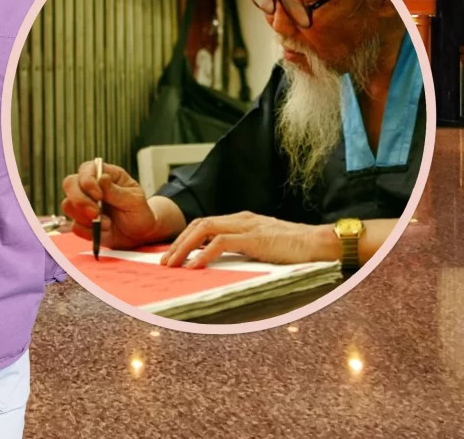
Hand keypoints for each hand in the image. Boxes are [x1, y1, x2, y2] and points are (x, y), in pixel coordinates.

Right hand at [61, 161, 159, 249]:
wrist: (140, 234)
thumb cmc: (139, 212)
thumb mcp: (134, 200)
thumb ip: (117, 191)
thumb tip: (102, 178)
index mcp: (105, 175)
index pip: (86, 169)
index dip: (87, 181)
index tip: (98, 195)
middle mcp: (90, 188)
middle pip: (69, 184)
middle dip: (80, 200)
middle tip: (95, 214)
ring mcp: (83, 205)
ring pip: (68, 205)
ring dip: (86, 218)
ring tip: (107, 223)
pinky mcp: (81, 222)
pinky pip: (74, 226)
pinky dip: (88, 231)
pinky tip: (103, 231)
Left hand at [160, 212, 338, 268]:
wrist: (321, 244)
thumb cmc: (296, 249)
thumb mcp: (263, 247)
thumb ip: (243, 249)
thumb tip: (221, 262)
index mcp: (242, 220)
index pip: (205, 224)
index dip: (185, 238)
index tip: (173, 254)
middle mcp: (241, 219)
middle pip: (199, 224)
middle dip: (178, 242)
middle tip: (165, 261)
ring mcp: (247, 226)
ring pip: (204, 229)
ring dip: (184, 247)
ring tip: (172, 264)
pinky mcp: (254, 238)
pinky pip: (220, 242)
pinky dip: (202, 254)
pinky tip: (193, 266)